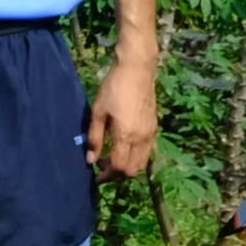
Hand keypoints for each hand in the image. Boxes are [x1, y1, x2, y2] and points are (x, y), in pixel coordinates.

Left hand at [86, 54, 158, 180]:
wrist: (137, 69)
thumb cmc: (113, 87)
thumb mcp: (98, 111)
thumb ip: (94, 138)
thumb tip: (90, 160)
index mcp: (126, 135)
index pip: (118, 167)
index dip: (106, 175)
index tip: (94, 174)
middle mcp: (141, 139)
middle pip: (132, 171)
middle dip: (117, 174)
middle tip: (102, 166)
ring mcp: (151, 134)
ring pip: (142, 164)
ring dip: (127, 167)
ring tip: (111, 157)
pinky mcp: (155, 128)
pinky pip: (147, 152)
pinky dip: (136, 157)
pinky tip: (123, 147)